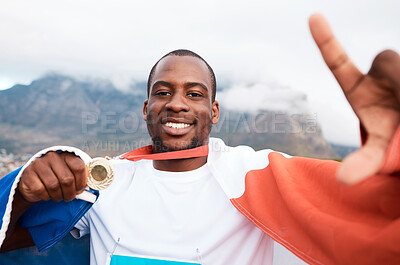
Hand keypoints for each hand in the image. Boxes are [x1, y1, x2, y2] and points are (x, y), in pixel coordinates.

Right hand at [18, 151, 87, 202]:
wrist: (33, 183)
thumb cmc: (57, 180)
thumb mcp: (70, 176)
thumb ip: (81, 179)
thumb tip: (93, 186)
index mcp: (66, 156)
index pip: (79, 166)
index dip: (82, 181)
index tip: (80, 190)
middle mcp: (53, 157)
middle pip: (67, 179)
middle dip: (70, 193)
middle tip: (69, 197)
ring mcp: (39, 164)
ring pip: (54, 186)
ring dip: (58, 196)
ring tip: (58, 197)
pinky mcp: (28, 173)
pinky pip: (40, 190)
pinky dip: (45, 197)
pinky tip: (46, 195)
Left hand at [309, 14, 399, 184]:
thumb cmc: (391, 137)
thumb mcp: (378, 151)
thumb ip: (364, 161)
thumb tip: (343, 180)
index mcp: (358, 88)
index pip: (338, 61)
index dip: (326, 40)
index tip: (312, 17)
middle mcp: (378, 73)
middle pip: (389, 60)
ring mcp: (395, 68)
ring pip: (399, 63)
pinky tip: (399, 100)